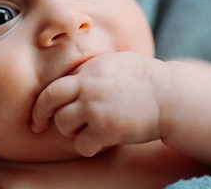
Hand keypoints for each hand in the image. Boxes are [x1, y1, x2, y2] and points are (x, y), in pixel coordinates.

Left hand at [31, 52, 169, 156]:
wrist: (171, 96)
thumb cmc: (149, 81)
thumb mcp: (117, 63)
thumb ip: (94, 70)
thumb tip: (76, 76)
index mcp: (90, 68)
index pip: (56, 84)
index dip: (44, 101)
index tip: (40, 113)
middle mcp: (88, 85)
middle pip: (49, 100)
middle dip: (41, 115)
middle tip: (38, 126)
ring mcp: (95, 106)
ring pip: (63, 124)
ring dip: (72, 132)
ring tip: (89, 131)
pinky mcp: (105, 128)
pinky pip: (82, 144)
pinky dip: (88, 147)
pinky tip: (101, 143)